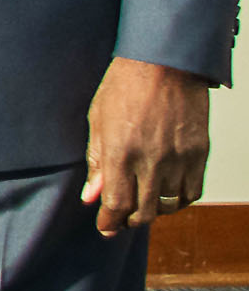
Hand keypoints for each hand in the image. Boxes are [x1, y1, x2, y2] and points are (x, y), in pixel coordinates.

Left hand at [82, 56, 210, 235]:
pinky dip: (180, 201)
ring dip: (155, 211)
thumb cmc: (125, 85)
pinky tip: (168, 194)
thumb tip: (91, 196)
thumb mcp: (97, 120)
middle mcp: (151, 160)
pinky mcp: (199, 153)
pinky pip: (192, 191)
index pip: (116, 203)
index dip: (109, 221)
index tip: (105, 227)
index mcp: (121, 152)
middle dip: (129, 220)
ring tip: (143, 204)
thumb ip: (96, 161)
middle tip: (121, 218)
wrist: (164, 63)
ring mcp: (179, 158)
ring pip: (170, 206)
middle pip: (143, 211)